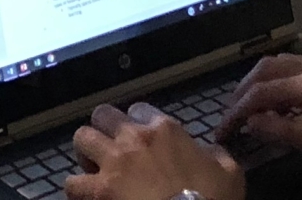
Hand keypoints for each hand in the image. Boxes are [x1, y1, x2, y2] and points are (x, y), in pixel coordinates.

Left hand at [66, 103, 240, 199]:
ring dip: (86, 155)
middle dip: (104, 131)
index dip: (138, 124)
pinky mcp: (97, 191)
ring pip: (81, 140)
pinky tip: (86, 197)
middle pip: (102, 116)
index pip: (139, 110)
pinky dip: (77, 190)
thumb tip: (212, 153)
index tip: (142, 141)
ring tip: (93, 170)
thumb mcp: (229, 173)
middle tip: (110, 151)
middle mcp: (133, 139)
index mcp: (165, 130)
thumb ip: (217, 156)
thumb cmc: (211, 199)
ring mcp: (112, 164)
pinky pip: (72, 183)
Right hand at [219, 55, 301, 174]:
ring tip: (248, 110)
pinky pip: (297, 67)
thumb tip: (253, 123)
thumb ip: (288, 133)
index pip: (262, 92)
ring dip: (259, 83)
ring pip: (281, 64)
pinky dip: (278, 81)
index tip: (223, 131)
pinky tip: (280, 103)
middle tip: (230, 118)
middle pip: (266, 69)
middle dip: (243, 91)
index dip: (237, 111)